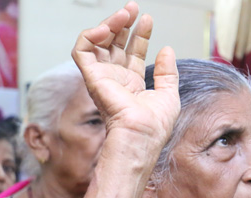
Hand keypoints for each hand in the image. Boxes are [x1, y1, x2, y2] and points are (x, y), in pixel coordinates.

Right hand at [71, 1, 179, 156]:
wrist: (143, 131)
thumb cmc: (156, 122)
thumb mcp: (169, 93)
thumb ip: (167, 71)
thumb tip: (167, 49)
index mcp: (132, 83)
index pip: (132, 52)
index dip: (140, 35)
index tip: (148, 20)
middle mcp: (115, 78)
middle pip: (115, 43)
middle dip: (123, 23)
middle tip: (133, 8)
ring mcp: (103, 77)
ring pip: (98, 42)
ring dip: (109, 24)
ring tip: (124, 14)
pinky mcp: (92, 76)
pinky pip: (82, 50)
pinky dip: (90, 35)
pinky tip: (106, 28)